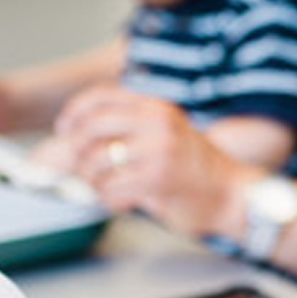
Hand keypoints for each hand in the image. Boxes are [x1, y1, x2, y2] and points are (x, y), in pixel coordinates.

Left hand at [49, 84, 249, 236]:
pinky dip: (109, 199)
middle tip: (84, 167)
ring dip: (93, 180)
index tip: (66, 130)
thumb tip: (72, 140)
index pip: (100, 97)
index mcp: (156, 107)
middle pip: (91, 128)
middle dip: (77, 151)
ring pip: (95, 161)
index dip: (74, 113)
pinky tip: (124, 200)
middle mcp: (157, 122)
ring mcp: (157, 150)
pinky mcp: (157, 179)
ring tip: (108, 187)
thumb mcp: (163, 135)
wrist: (231, 194)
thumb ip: (126, 130)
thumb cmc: (194, 170)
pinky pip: (110, 188)